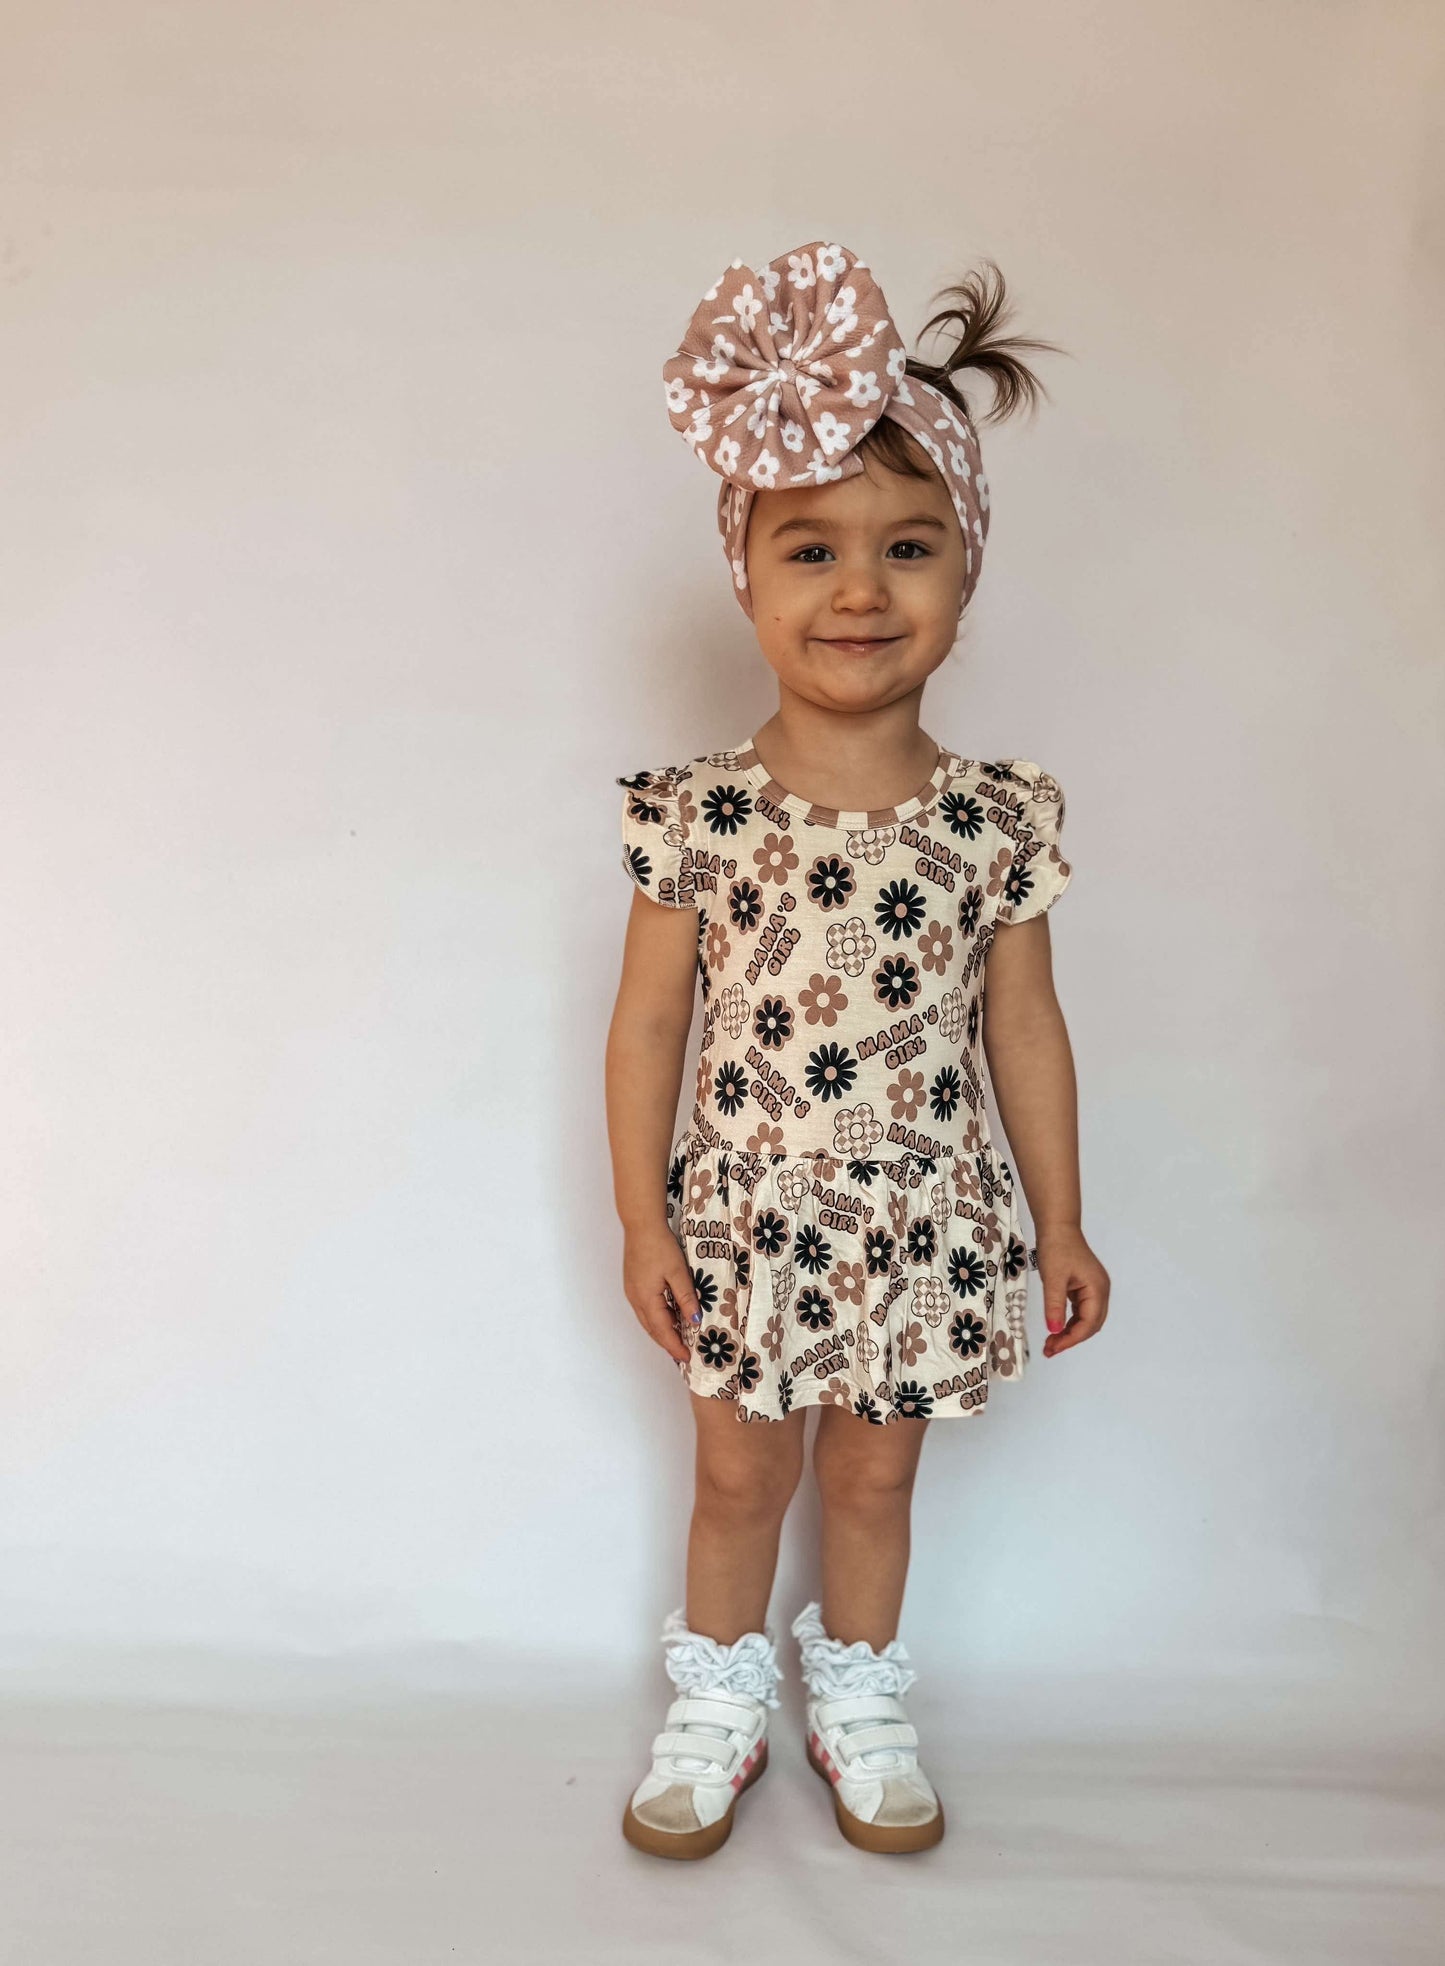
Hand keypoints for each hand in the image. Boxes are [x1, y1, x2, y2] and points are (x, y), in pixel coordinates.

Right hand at [622, 1222, 698, 1364]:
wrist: (641, 1225)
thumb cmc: (660, 1246)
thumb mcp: (678, 1272)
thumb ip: (686, 1298)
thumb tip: (695, 1321)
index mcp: (646, 1299)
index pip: (663, 1330)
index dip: (675, 1346)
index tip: (687, 1357)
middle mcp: (636, 1299)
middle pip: (652, 1329)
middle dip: (668, 1343)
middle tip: (683, 1353)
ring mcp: (632, 1292)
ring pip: (648, 1320)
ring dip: (663, 1330)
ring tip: (679, 1338)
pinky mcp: (633, 1284)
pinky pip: (645, 1309)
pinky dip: (658, 1317)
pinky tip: (669, 1315)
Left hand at [1036, 1226, 1109, 1358]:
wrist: (1057, 1226)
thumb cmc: (1056, 1248)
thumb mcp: (1053, 1278)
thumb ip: (1054, 1306)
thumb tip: (1055, 1331)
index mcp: (1097, 1290)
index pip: (1089, 1323)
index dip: (1071, 1339)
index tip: (1053, 1347)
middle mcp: (1100, 1292)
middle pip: (1091, 1325)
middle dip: (1072, 1339)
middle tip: (1050, 1349)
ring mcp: (1094, 1289)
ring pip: (1086, 1319)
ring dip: (1070, 1332)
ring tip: (1051, 1343)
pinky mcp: (1085, 1287)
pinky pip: (1081, 1311)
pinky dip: (1070, 1321)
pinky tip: (1057, 1327)